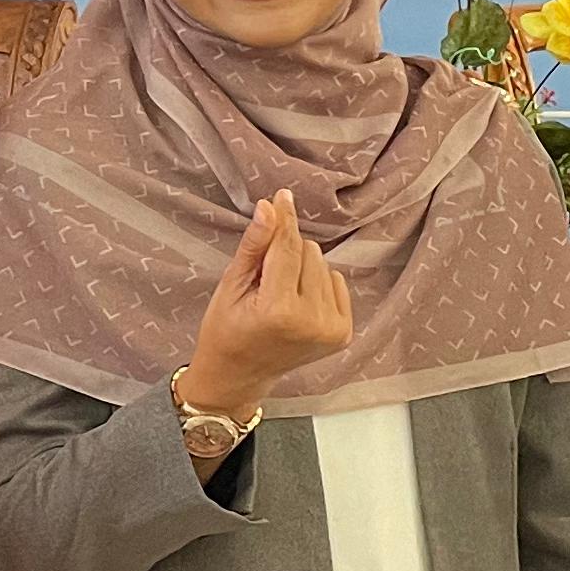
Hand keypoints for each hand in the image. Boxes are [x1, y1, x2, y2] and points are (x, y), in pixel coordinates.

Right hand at [178, 192, 356, 420]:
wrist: (238, 375)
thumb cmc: (226, 329)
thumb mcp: (231, 286)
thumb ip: (254, 246)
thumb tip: (270, 207)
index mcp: (280, 310)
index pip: (288, 248)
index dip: (284, 219)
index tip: (283, 195)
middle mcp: (312, 321)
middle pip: (309, 251)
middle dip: (286, 255)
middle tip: (264, 281)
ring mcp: (332, 329)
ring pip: (323, 265)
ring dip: (301, 270)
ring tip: (279, 295)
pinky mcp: (342, 333)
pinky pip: (335, 282)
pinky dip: (316, 285)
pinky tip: (297, 305)